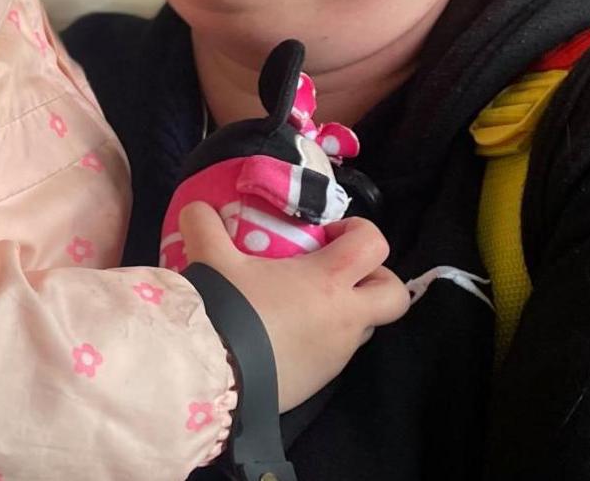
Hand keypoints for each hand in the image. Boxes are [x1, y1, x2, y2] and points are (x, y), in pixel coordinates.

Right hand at [179, 202, 409, 410]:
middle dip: (376, 280)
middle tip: (339, 274)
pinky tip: (284, 336)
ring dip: (346, 312)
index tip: (327, 236)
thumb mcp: (210, 260)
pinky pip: (336, 353)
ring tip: (303, 305)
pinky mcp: (323, 381)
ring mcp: (339, 353)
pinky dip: (322, 340)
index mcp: (329, 280)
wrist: (217, 375)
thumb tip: (195, 208)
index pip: (374, 244)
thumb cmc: (228, 310)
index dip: (358, 232)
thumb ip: (204, 226)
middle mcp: (345, 317)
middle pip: (394, 295)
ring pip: (366, 327)